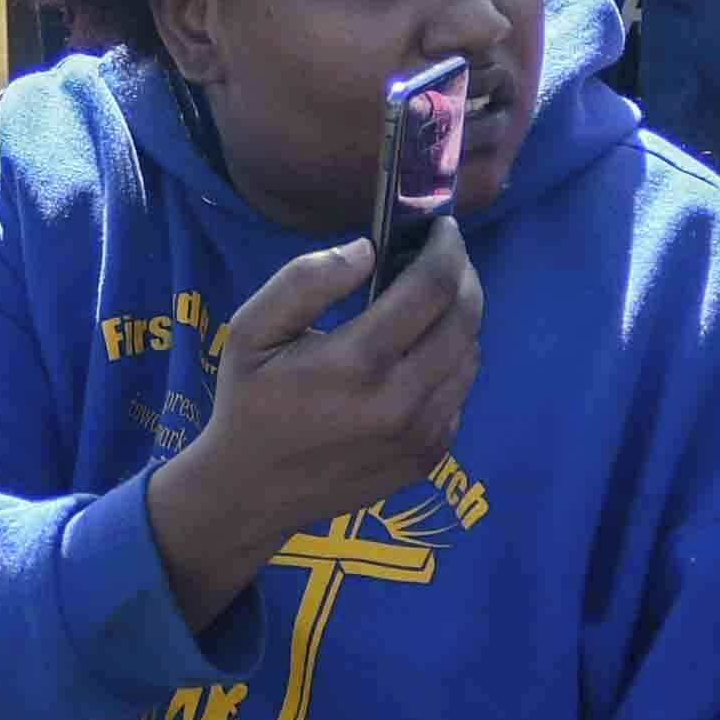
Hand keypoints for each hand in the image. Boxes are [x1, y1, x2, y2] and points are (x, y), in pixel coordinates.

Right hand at [147, 220, 483, 632]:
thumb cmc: (249, 402)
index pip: (433, 287)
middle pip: (465, 318)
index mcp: (358, 363)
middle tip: (446, 255)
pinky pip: (460, 393)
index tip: (444, 227)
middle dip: (463, 276)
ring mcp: (422, 434)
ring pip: (470, 356)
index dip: (447, 248)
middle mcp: (402, 401)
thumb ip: (306, 280)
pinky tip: (420, 351)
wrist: (252, 492)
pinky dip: (451, 361)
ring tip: (433, 299)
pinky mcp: (429, 456)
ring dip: (461, 318)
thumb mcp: (252, 329)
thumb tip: (368, 250)